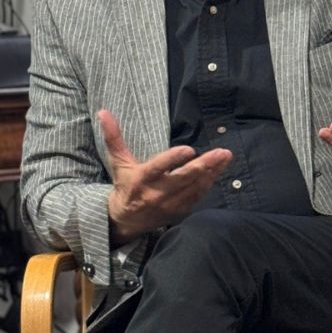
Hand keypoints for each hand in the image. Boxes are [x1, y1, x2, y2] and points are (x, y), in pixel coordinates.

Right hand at [99, 109, 232, 242]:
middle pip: (183, 179)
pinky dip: (208, 185)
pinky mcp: (179, 212)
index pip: (159, 168)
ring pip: (194, 188)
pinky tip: (219, 171)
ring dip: (212, 173)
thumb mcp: (118, 162)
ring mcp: (169, 205)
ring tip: (225, 158)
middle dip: (204, 166)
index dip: (173, 159)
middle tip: (222, 153)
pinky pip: (197, 198)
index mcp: (141, 179)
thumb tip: (104, 112)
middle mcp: (156, 193)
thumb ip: (113, 137)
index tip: (189, 149)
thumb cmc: (125, 185)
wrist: (126, 220)